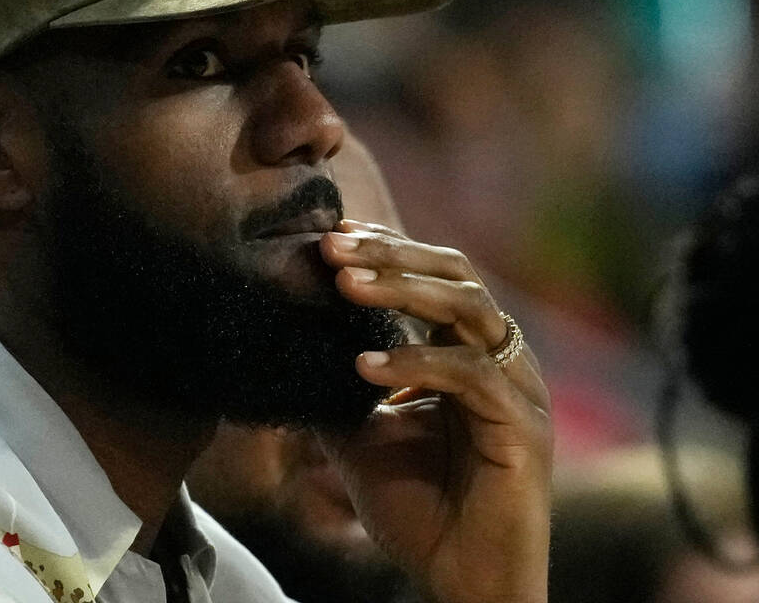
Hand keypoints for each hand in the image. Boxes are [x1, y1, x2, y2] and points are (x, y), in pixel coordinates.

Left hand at [316, 220, 552, 602]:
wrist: (458, 580)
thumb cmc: (418, 510)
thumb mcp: (360, 436)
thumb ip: (337, 389)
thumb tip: (283, 347)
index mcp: (471, 353)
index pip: (436, 276)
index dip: (387, 250)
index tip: (331, 236)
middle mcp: (503, 361)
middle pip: (456, 276)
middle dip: (390, 256)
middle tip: (331, 247)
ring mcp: (519, 391)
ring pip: (468, 309)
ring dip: (402, 290)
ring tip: (343, 284)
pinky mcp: (523, 429)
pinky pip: (470, 376)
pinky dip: (415, 364)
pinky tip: (363, 367)